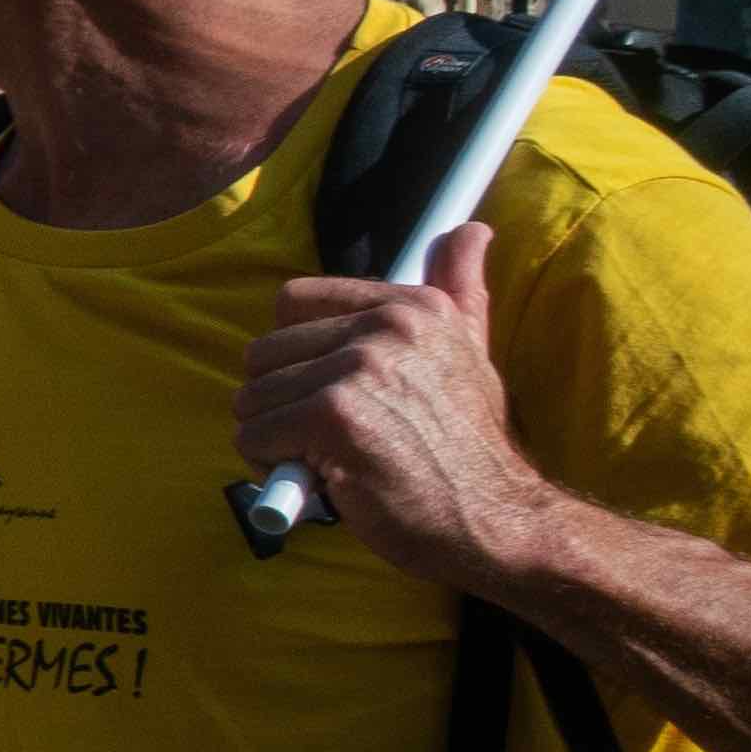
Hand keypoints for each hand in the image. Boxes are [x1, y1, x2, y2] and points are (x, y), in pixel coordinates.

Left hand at [244, 224, 542, 593]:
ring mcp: (359, 370)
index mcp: (415, 305)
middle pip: (263, 352)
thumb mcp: (471, 352)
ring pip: (253, 396)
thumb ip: (461, 288)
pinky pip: (254, 436)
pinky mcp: (333, 418)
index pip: (292, 302)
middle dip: (282, 400)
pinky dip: (271, 465)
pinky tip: (322, 476)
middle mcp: (389, 326)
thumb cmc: (471, 445)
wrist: (497, 521)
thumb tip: (471, 230)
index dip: (297, 355)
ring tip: (333, 456)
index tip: (334, 390)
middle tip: (333, 435)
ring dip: (277, 436)